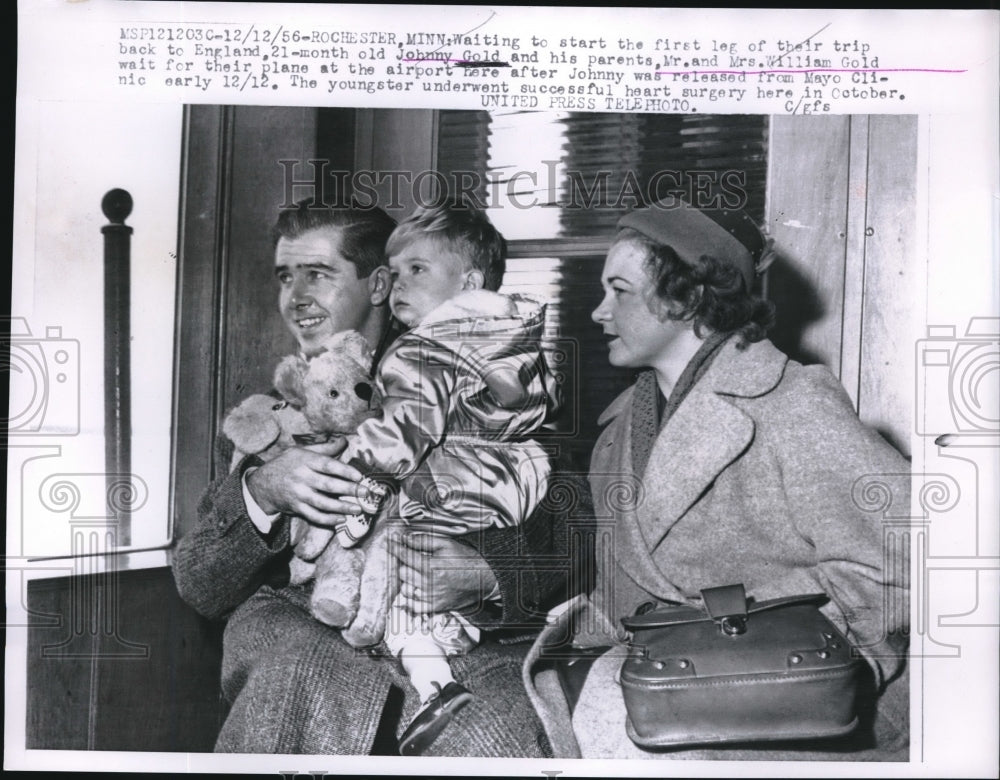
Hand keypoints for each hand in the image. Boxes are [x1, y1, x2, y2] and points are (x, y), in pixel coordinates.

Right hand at [245, 439, 378, 524]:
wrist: (262, 484)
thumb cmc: (285, 464)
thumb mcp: (300, 451)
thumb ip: (324, 448)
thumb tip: (344, 440)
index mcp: (305, 461)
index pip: (328, 465)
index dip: (344, 470)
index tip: (359, 476)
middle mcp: (302, 478)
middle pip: (328, 485)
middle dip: (349, 490)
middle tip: (366, 493)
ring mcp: (299, 495)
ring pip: (323, 503)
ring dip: (342, 507)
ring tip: (358, 509)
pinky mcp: (297, 508)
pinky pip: (314, 516)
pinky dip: (328, 520)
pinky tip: (341, 520)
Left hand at [393, 532, 498, 614]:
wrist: (484, 578)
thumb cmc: (466, 559)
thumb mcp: (447, 544)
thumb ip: (424, 540)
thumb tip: (404, 537)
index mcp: (431, 566)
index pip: (404, 555)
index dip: (395, 547)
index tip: (390, 541)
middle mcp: (428, 583)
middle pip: (402, 573)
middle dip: (403, 563)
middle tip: (408, 557)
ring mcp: (431, 597)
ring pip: (405, 589)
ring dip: (407, 580)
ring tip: (415, 573)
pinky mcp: (435, 607)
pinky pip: (413, 607)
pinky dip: (410, 599)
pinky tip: (414, 590)